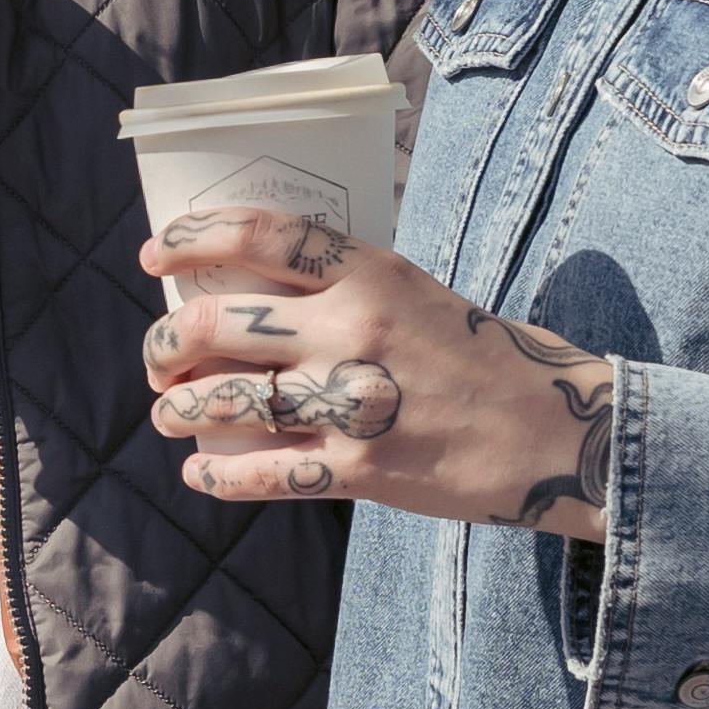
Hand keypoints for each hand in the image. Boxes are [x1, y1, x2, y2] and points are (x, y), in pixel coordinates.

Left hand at [138, 207, 612, 532]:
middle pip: (218, 323)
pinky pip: (261, 473)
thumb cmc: (482, 358)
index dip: (192, 238)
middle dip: (166, 342)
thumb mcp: (417, 293)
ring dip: (179, 408)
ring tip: (169, 411)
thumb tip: (250, 288)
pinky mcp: (359, 470)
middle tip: (159, 355)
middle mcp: (354, 331)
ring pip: (225, 401)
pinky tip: (199, 470)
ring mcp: (353, 404)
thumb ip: (344, 286)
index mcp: (372, 274)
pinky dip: (216, 473)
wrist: (554, 432)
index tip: (154, 254)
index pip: (261, 235)